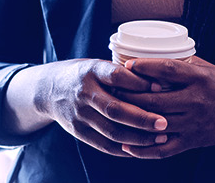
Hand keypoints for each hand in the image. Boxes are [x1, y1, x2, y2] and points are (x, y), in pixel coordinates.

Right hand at [28, 58, 168, 155]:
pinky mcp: (78, 132)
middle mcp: (83, 93)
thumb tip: (158, 82)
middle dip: (142, 118)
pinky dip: (125, 149)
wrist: (50, 90)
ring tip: (160, 136)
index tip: (160, 86)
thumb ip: (121, 74)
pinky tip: (142, 147)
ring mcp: (79, 115)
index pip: (116, 76)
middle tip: (164, 122)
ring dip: (138, 138)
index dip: (139, 82)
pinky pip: (104, 145)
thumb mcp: (98, 65)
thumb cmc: (84, 75)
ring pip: (112, 131)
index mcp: (91, 71)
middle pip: (115, 109)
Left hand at [115, 57, 214, 157]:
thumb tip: (152, 55)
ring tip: (114, 114)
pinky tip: (127, 146)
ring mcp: (194, 123)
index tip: (127, 64)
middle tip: (112, 89)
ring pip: (156, 123)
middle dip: (131, 94)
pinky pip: (164, 149)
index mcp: (200, 78)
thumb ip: (182, 64)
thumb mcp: (207, 68)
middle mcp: (196, 101)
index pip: (168, 70)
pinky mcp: (193, 141)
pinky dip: (143, 150)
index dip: (146, 67)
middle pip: (156, 99)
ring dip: (133, 119)